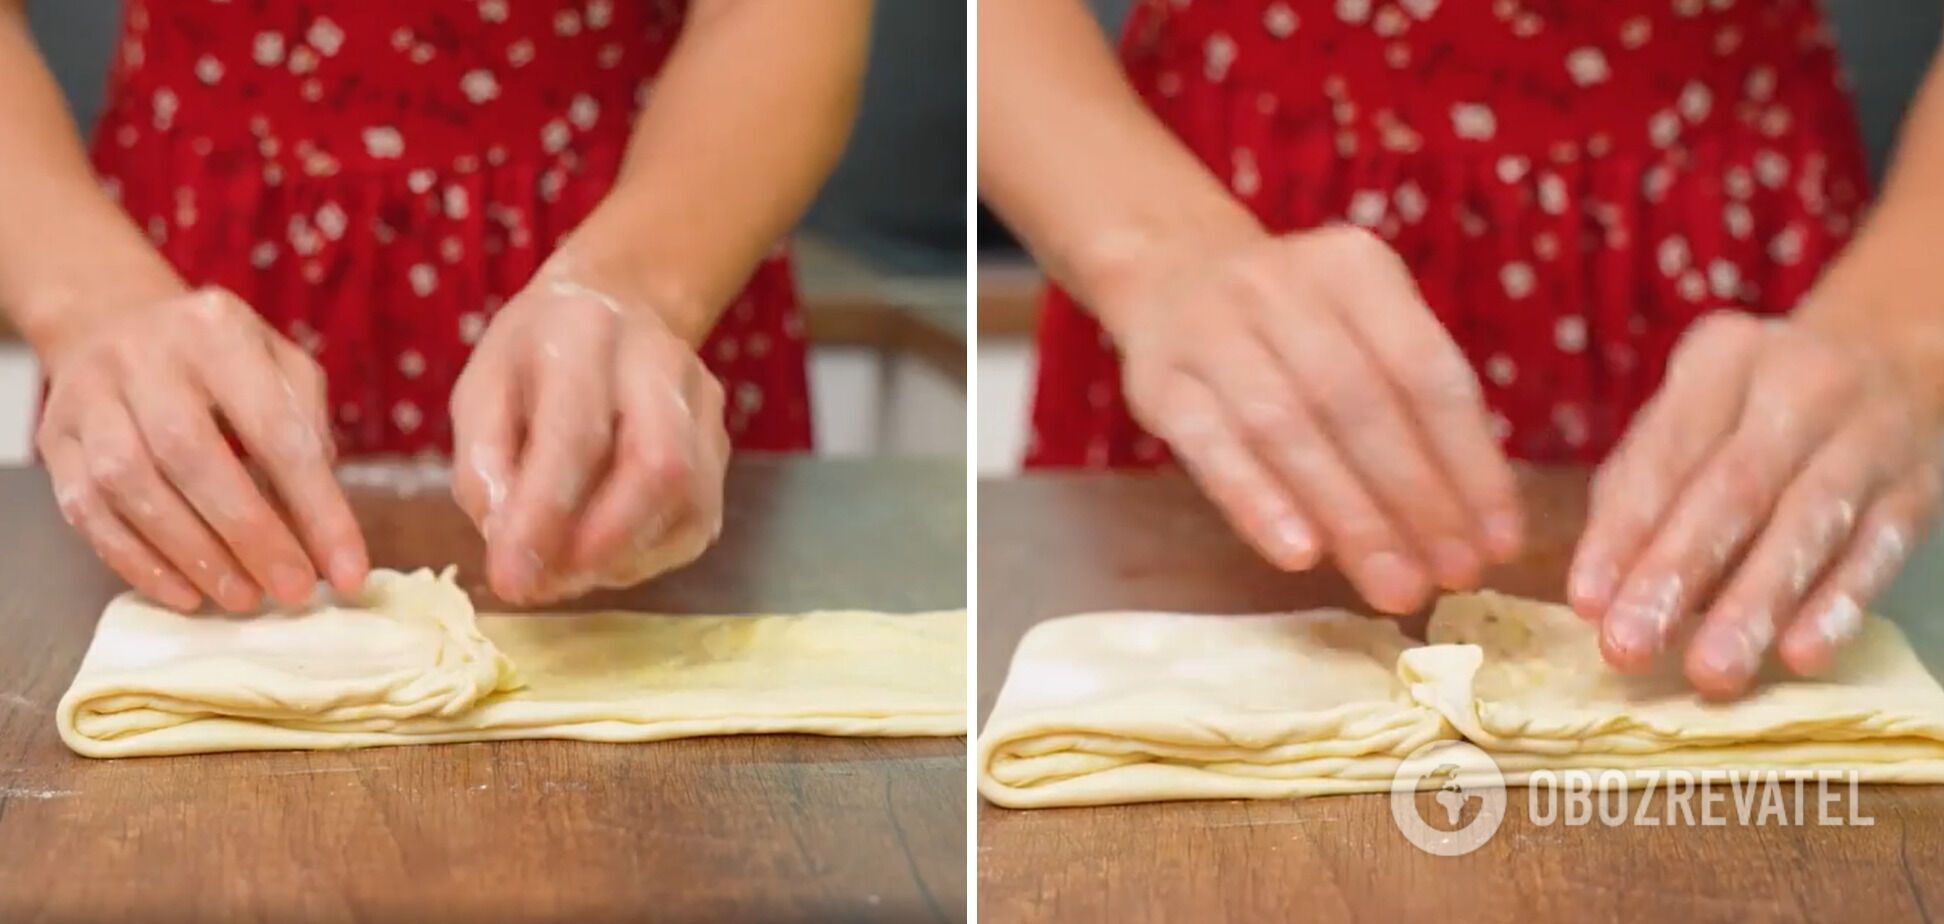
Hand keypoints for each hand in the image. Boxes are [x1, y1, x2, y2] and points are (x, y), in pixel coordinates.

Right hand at [35, 287, 367, 611]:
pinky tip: (184, 592)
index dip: (317, 508)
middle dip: (250, 535)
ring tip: (243, 597)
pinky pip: (87, 511)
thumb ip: (308, 430)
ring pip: (131, 485)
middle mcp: (144, 356)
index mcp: (218, 331)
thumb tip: (321, 526)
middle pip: (191, 456)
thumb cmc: (221, 359)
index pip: (276, 429)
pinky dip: (138, 561)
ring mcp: (88, 396)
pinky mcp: (53, 438)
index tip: (348, 572)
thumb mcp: (280, 365)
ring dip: (193, 555)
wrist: (115, 324)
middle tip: (293, 591)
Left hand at [450, 276, 728, 604]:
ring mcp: (705, 405)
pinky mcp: (722, 447)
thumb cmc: (537, 358)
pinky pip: (695, 522)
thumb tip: (508, 542)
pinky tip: (602, 555)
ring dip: (621, 557)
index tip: (509, 580)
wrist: (619, 308)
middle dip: (602, 544)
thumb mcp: (481, 390)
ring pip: (688, 501)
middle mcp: (661, 362)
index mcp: (584, 332)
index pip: (576, 434)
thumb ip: (484, 464)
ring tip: (563, 573)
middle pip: (660, 466)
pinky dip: (644, 555)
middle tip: (545, 585)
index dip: (543, 517)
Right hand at [1093, 225, 1523, 613]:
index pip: (1426, 371)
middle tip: (1450, 577)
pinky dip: (1258, 502)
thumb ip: (1411, 408)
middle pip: (1359, 403)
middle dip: (1414, 499)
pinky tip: (1300, 556)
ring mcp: (1213, 330)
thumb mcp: (1360, 327)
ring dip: (1348, 514)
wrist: (1171, 272)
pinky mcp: (1158, 381)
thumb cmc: (1293, 325)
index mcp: (1355, 270)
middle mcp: (1282, 287)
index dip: (1469, 461)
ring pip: (1288, 429)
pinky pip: (1211, 447)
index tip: (1497, 543)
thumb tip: (1473, 527)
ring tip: (1392, 585)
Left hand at [1568, 311, 1940, 696]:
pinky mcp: (1915, 487)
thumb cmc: (1755, 407)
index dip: (1622, 531)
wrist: (1895, 357)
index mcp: (1723, 358)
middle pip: (1733, 489)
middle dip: (1676, 573)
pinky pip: (1875, 552)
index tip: (1586, 603)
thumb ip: (1639, 487)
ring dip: (1754, 604)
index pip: (1665, 452)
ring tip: (1711, 672)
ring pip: (1807, 525)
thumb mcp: (1694, 410)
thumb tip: (1601, 589)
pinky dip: (1837, 606)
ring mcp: (1867, 436)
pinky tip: (1801, 655)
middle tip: (1629, 647)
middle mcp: (1798, 386)